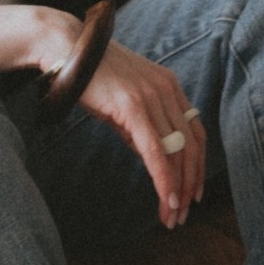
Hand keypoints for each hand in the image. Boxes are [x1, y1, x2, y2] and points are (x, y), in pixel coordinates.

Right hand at [77, 41, 206, 228]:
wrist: (65, 48)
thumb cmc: (89, 75)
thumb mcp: (124, 101)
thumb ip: (141, 127)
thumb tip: (151, 156)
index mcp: (169, 86)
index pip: (196, 133)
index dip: (198, 166)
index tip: (193, 192)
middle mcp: (167, 90)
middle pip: (193, 146)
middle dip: (190, 184)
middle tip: (183, 214)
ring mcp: (152, 97)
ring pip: (178, 153)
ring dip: (178, 190)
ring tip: (172, 216)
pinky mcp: (134, 107)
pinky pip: (157, 151)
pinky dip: (164, 178)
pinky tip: (166, 198)